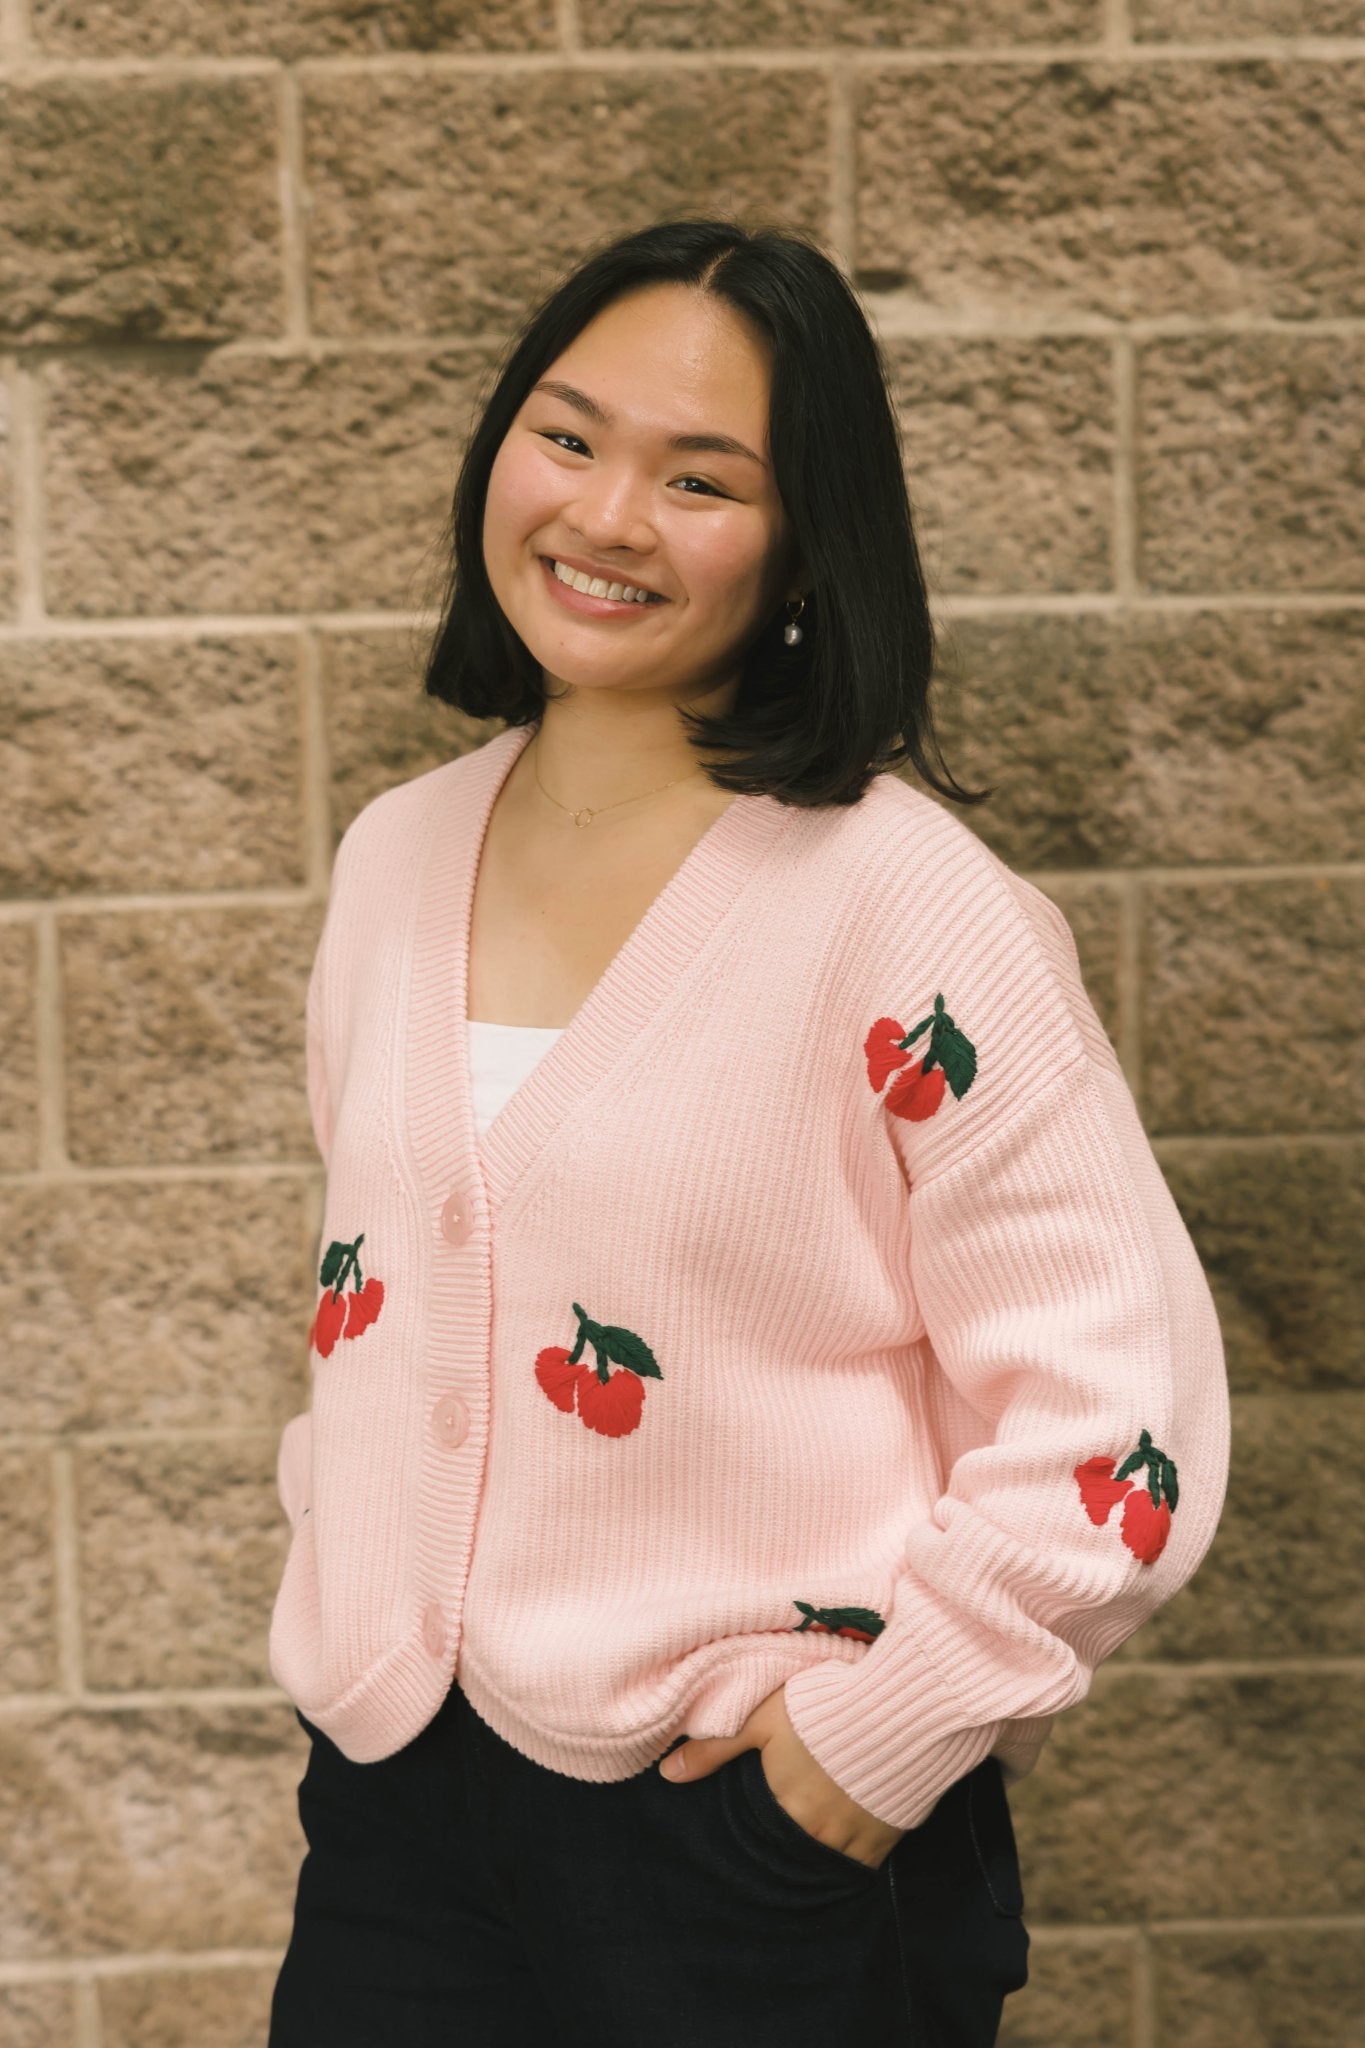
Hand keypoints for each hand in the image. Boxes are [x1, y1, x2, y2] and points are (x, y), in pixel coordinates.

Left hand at [658, 1682, 906, 1871]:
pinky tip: (848, 1836)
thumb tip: (667, 1775)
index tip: (765, 1807)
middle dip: (789, 1835)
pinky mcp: (884, 1839)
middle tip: (793, 1818)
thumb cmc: (824, 1706)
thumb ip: (714, 1748)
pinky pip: (861, 1865)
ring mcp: (850, 1838)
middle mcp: (812, 1831)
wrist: (898, 1709)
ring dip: (819, 1846)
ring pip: (825, 1858)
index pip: (758, 1829)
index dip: (759, 1819)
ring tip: (818, 1826)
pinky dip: (851, 1854)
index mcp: (780, 1804)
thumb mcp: (762, 1719)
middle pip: (791, 1846)